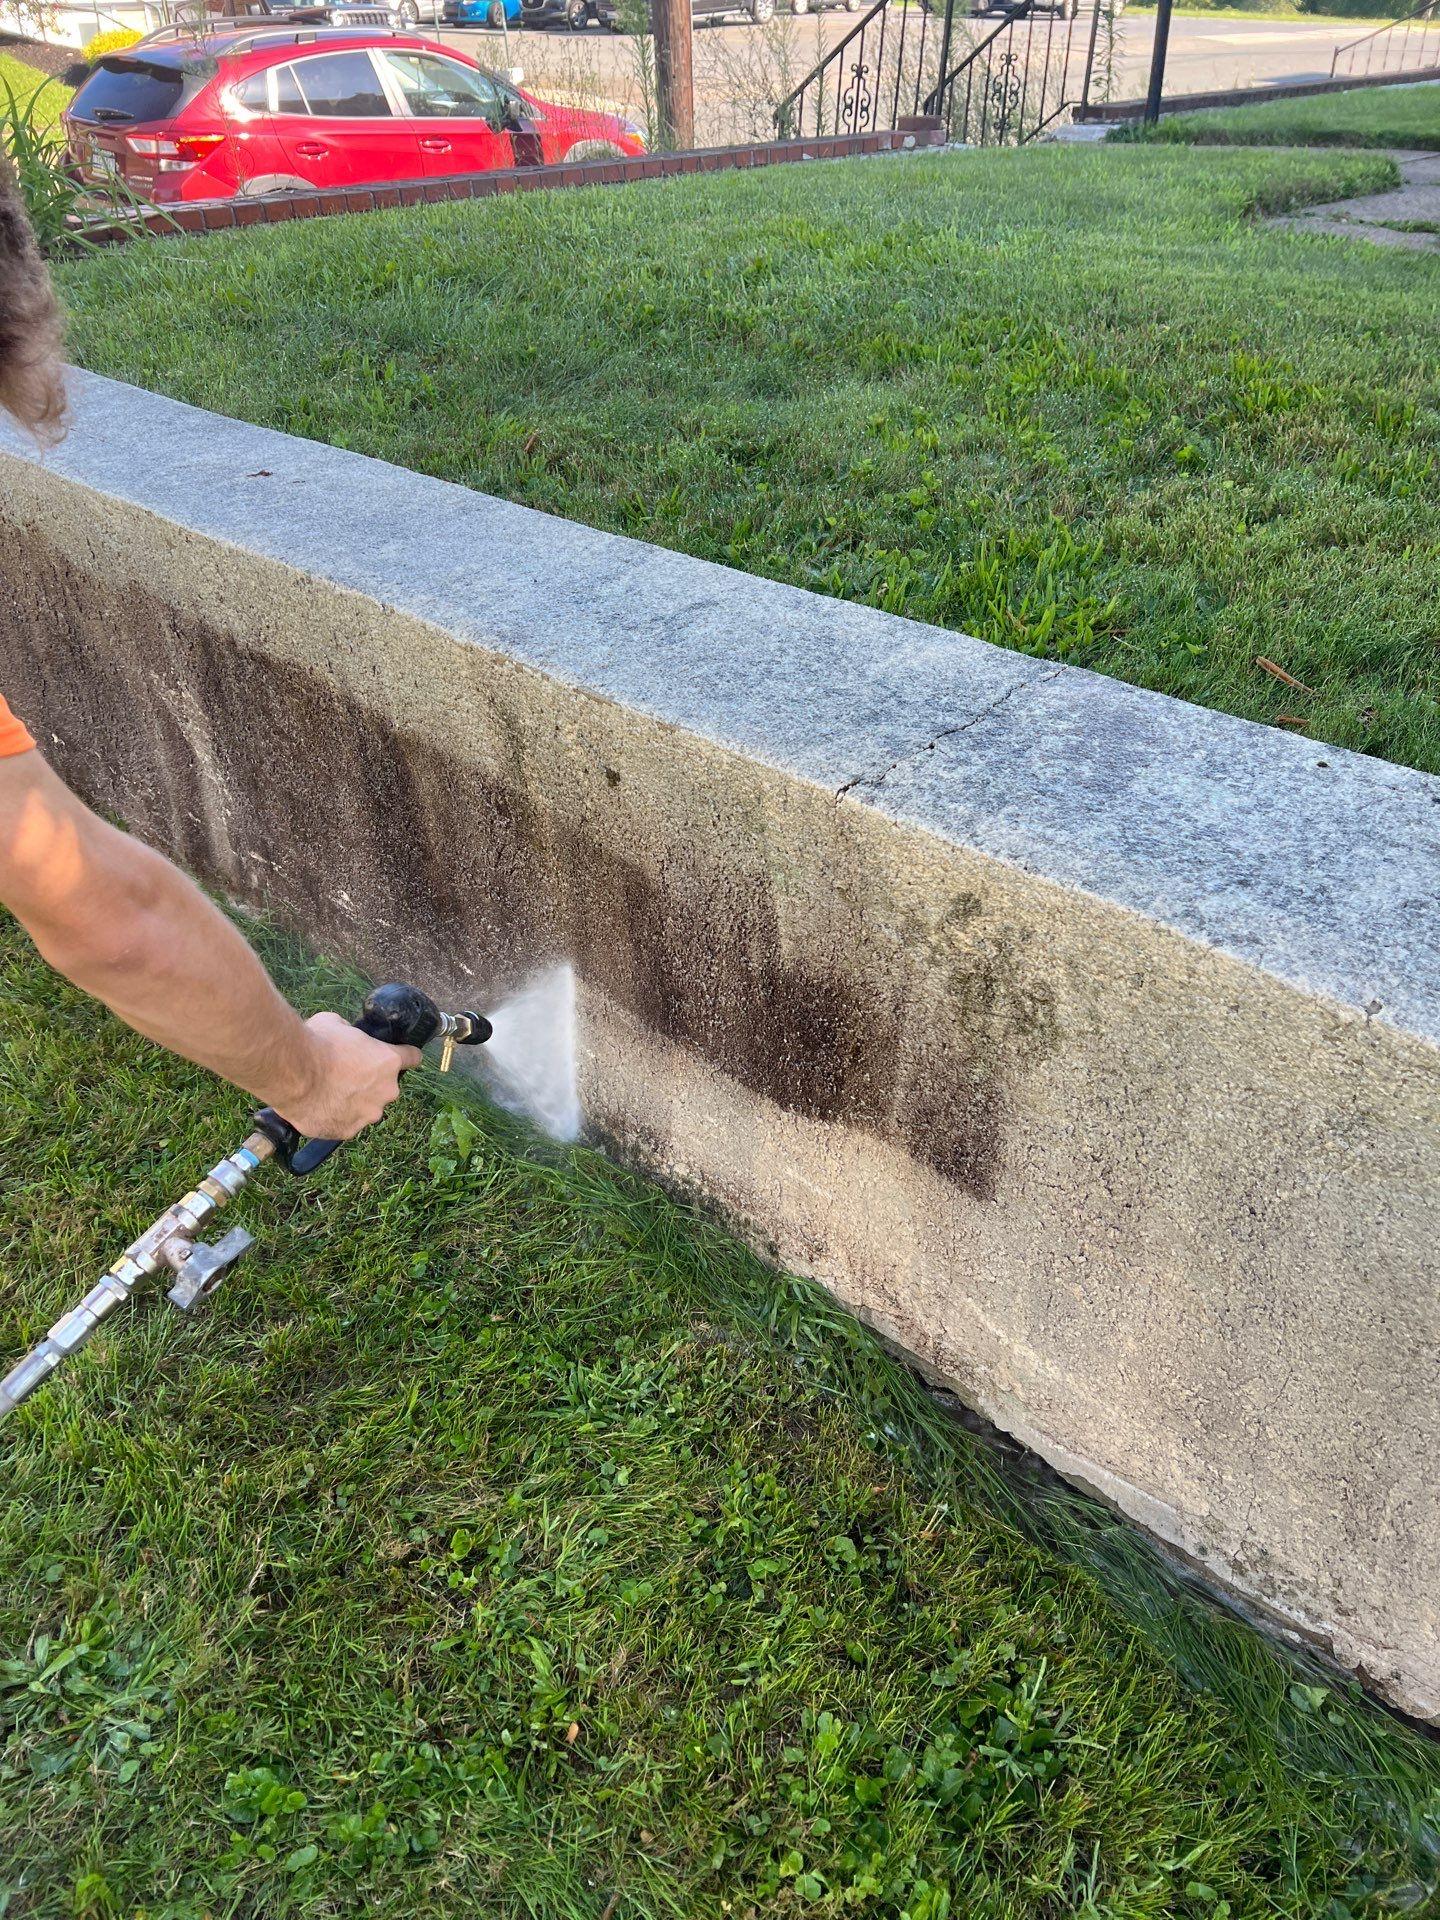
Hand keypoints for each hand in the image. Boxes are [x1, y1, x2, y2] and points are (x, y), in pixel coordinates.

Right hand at [272, 1012, 421, 1139]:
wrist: (292, 1073)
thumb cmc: (316, 1043)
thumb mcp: (337, 1024)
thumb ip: (351, 1033)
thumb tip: (346, 1035)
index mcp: (389, 1061)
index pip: (412, 1058)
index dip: (404, 1055)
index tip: (400, 1055)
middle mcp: (386, 1091)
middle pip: (386, 1086)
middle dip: (370, 1081)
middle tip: (344, 1073)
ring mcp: (368, 1114)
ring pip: (367, 1107)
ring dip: (354, 1101)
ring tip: (327, 1091)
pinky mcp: (347, 1130)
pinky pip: (346, 1123)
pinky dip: (335, 1116)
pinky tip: (319, 1105)